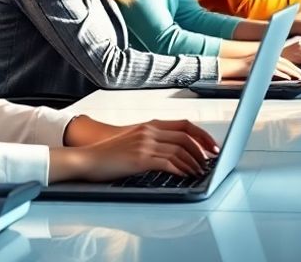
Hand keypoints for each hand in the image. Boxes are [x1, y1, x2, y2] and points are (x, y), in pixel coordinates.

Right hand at [49, 119, 218, 181]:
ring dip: (193, 163)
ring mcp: (145, 144)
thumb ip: (152, 141)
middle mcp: (150, 131)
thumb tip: (174, 151)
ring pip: (179, 151)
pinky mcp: (140, 158)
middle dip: (202, 150)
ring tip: (199, 172)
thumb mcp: (134, 140)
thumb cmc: (109, 152)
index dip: (202, 135)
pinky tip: (186, 175)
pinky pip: (168, 163)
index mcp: (150, 125)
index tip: (212, 145)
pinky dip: (181, 169)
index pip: (185, 125)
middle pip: (186, 137)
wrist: (88, 158)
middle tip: (211, 161)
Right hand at [219, 55, 300, 81]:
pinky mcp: (261, 66)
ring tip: (300, 78)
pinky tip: (288, 78)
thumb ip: (272, 69)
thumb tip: (284, 75)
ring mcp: (265, 61)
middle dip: (298, 71)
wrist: (235, 65)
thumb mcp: (262, 66)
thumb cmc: (247, 67)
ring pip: (283, 66)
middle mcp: (270, 56)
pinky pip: (274, 70)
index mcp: (271, 56)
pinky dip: (281, 74)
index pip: (287, 62)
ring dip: (293, 72)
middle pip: (288, 63)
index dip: (296, 68)